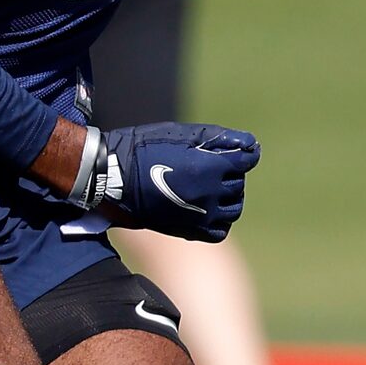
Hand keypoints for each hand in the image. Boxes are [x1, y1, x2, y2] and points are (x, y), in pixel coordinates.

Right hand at [78, 122, 259, 241]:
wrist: (113, 178)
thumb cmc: (146, 148)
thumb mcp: (183, 133)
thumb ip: (220, 139)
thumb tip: (252, 146)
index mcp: (208, 168)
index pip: (246, 161)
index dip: (242, 154)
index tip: (235, 153)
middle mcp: (208, 194)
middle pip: (238, 184)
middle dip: (230, 174)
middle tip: (210, 167)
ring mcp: (200, 215)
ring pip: (233, 208)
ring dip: (228, 197)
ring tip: (210, 188)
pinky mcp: (189, 230)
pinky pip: (219, 230)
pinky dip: (219, 220)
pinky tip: (207, 208)